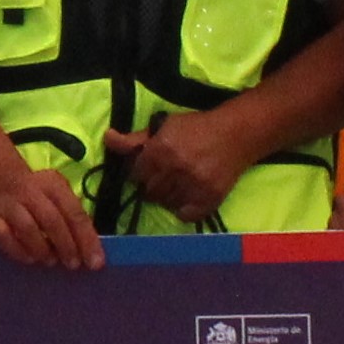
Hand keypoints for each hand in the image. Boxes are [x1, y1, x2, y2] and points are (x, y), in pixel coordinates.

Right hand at [0, 162, 101, 271]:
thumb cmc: (37, 195)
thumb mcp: (58, 196)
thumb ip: (72, 218)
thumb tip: (88, 251)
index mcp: (53, 186)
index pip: (74, 213)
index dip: (86, 239)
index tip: (95, 262)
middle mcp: (30, 192)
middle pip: (51, 220)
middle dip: (65, 245)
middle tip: (73, 264)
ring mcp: (9, 205)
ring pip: (27, 228)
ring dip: (42, 249)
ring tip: (50, 261)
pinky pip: (4, 237)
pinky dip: (18, 251)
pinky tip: (29, 258)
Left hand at [99, 109, 253, 220]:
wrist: (237, 133)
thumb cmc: (196, 128)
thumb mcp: (163, 128)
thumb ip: (133, 139)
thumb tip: (107, 138)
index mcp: (160, 150)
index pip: (135, 175)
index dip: (140, 173)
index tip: (150, 169)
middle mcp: (175, 168)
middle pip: (149, 192)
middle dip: (153, 186)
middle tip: (167, 176)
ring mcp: (193, 185)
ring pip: (166, 204)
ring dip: (168, 197)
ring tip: (180, 183)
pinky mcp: (209, 198)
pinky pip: (186, 215)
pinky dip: (185, 209)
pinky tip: (190, 196)